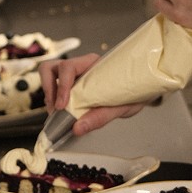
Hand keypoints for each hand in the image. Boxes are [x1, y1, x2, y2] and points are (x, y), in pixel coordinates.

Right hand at [39, 54, 157, 136]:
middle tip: (55, 110)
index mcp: (94, 64)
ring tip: (56, 111)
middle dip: (48, 89)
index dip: (61, 86)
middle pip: (51, 68)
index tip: (61, 106)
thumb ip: (100, 117)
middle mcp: (81, 65)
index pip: (68, 67)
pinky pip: (54, 87)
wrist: (143, 91)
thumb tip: (77, 129)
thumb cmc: (134, 93)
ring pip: (48, 75)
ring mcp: (74, 74)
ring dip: (48, 94)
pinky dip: (53, 100)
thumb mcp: (122, 107)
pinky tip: (62, 112)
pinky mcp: (71, 84)